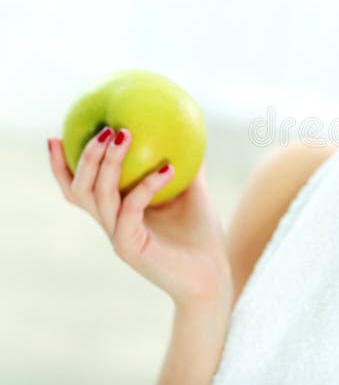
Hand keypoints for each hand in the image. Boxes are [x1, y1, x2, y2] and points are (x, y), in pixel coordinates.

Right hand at [47, 127, 232, 309]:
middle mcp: (111, 224)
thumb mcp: (192, 192)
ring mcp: (118, 237)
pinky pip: (131, 209)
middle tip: (105, 129)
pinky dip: (146, 185)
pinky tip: (168, 168)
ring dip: (109, 163)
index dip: (62, 165)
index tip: (59, 136)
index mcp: (117, 213)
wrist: (212, 275)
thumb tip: (188, 132)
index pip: (79, 188)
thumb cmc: (201, 235)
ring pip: (99, 196)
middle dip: (86, 156)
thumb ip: (186, 166)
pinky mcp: (131, 247)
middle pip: (80, 188)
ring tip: (126, 136)